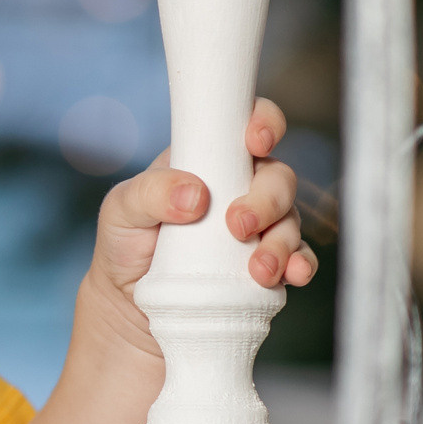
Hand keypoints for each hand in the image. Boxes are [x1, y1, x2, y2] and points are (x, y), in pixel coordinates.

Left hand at [88, 98, 317, 309]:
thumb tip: (196, 195)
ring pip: (291, 220)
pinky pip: (299, 259)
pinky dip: (301, 264)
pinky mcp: (268, 263)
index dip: (263, 122)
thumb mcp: (121, 209)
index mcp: (209, 159)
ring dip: (282, 243)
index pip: (247, 124)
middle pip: (278, 177)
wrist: (129, 301)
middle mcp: (241, 187)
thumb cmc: (126, 241)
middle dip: (267, 200)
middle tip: (238, 226)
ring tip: (258, 271)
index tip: (256, 142)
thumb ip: (149, 192)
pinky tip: (292, 276)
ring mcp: (259, 226)